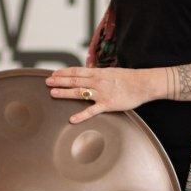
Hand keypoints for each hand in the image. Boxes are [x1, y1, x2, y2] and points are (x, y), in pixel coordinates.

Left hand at [46, 67, 160, 123]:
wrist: (143, 84)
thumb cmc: (129, 78)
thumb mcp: (111, 72)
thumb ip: (99, 75)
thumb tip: (89, 75)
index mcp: (98, 73)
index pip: (77, 71)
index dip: (64, 72)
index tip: (54, 73)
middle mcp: (98, 81)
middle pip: (74, 80)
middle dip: (59, 81)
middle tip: (47, 82)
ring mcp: (102, 93)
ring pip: (79, 92)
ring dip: (65, 92)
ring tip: (53, 93)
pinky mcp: (108, 104)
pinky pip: (92, 110)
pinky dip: (81, 115)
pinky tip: (72, 119)